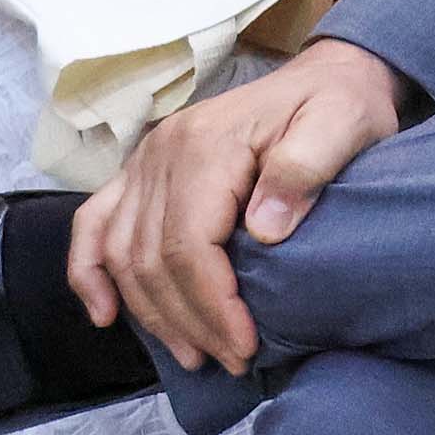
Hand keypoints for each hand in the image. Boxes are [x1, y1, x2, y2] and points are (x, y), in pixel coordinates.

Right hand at [64, 39, 403, 375]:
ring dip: (150, 313)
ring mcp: (146, 161)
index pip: (189, 245)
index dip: (212, 305)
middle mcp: (162, 152)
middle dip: (188, 321)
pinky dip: (90, 273)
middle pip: (152, 259)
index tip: (244, 346)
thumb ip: (304, 171)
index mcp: (206, 145)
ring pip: (122, 254)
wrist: (330, 74)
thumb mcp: (343, 125)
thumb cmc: (340, 103)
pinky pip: (94, 225)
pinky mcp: (142, 171)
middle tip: (230, 360)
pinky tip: (105, 314)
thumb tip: (264, 230)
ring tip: (192, 354)